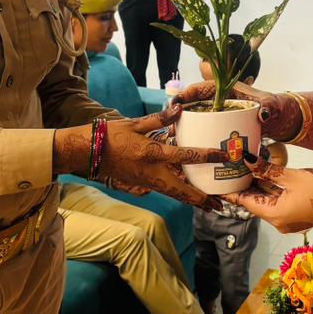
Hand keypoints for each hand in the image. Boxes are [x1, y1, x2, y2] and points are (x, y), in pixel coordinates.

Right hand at [97, 108, 222, 209]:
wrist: (86, 153)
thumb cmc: (109, 135)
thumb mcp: (134, 123)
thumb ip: (159, 119)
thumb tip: (179, 108)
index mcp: (153, 153)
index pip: (186, 155)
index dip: (208, 156)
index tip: (225, 157)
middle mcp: (152, 172)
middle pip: (182, 190)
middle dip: (202, 199)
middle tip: (219, 204)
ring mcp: (146, 182)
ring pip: (174, 194)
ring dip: (192, 200)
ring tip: (208, 205)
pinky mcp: (140, 184)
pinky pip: (164, 191)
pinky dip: (178, 194)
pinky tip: (187, 193)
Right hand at [173, 81, 299, 140]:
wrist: (280, 120)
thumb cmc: (274, 107)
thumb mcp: (271, 105)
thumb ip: (269, 106)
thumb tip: (263, 113)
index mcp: (225, 89)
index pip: (200, 89)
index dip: (185, 95)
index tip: (175, 105)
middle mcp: (217, 101)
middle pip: (191, 106)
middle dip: (178, 117)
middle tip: (171, 130)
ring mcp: (217, 116)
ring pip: (194, 121)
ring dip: (183, 130)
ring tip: (175, 142)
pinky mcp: (219, 129)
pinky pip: (203, 133)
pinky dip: (195, 140)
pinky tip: (189, 153)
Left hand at [223, 159, 312, 232]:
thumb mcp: (291, 177)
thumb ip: (267, 170)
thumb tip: (248, 161)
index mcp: (275, 215)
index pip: (246, 202)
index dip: (232, 191)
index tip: (219, 184)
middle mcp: (279, 222)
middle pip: (255, 203)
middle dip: (245, 186)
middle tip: (232, 169)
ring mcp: (288, 220)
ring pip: (266, 202)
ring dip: (258, 187)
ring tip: (245, 169)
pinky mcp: (295, 215)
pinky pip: (277, 203)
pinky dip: (270, 191)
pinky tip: (264, 176)